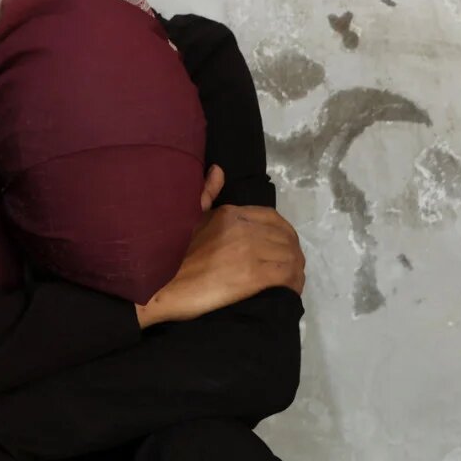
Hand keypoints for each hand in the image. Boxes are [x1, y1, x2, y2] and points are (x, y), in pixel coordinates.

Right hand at [137, 165, 305, 327]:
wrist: (165, 290)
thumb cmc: (174, 258)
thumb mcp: (189, 218)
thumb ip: (206, 194)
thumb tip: (218, 170)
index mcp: (231, 214)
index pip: (272, 219)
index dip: (283, 234)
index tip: (282, 248)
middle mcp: (244, 228)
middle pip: (285, 239)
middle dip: (291, 253)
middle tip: (290, 268)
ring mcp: (250, 252)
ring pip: (289, 257)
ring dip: (295, 269)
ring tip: (291, 281)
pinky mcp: (255, 276)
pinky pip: (287, 276)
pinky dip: (293, 283)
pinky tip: (289, 290)